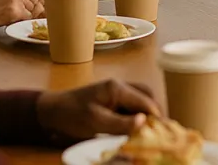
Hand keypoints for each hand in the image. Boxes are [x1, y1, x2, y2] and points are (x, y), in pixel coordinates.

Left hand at [36, 79, 161, 140]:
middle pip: (146, 95)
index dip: (156, 115)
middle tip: (160, 130)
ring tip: (151, 130)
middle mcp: (119, 86)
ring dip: (147, 113)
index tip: (165, 131)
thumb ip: (120, 123)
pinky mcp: (111, 99)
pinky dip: (137, 115)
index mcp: (117, 88)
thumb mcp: (96, 122)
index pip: (145, 100)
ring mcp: (115, 92)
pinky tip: (136, 127)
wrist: (52, 112)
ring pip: (140, 99)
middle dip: (155, 111)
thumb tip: (145, 122)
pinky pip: (130, 105)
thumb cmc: (72, 115)